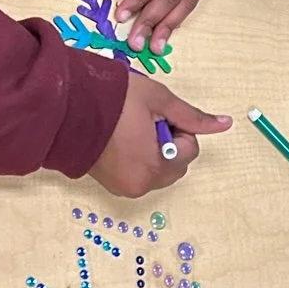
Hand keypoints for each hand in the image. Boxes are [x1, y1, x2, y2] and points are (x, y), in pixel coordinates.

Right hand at [88, 72, 230, 198]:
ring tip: (131, 129)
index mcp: (155, 167)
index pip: (189, 149)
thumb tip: (225, 124)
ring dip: (154, 150)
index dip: (179, 127)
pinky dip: (138, 158)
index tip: (157, 114)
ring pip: (158, 170)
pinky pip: (138, 173)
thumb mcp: (159, 101)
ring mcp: (123, 187)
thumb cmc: (113, 100)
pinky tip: (121, 139)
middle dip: (170, 142)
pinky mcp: (109, 185)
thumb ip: (192, 116)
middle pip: (176, 164)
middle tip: (146, 120)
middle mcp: (141, 185)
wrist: (63, 107)